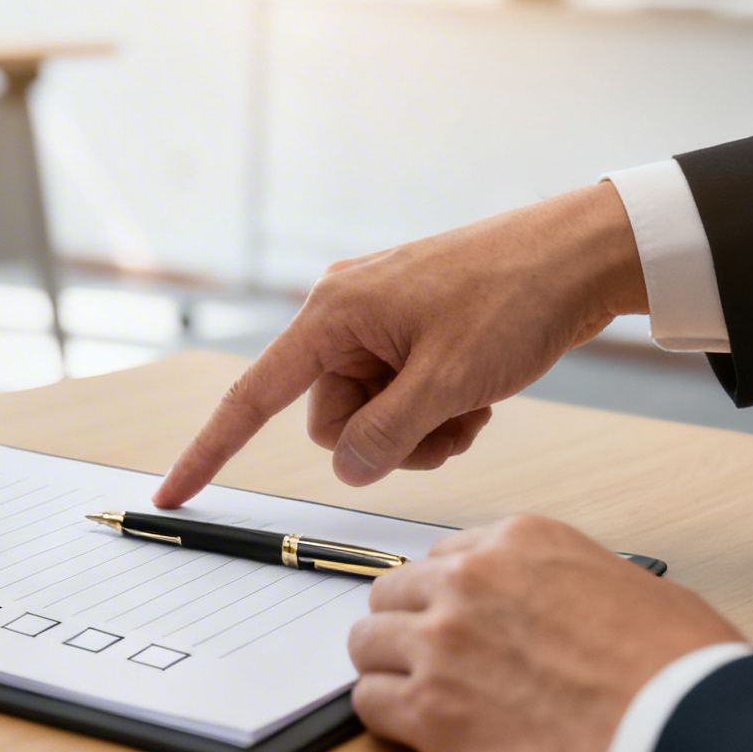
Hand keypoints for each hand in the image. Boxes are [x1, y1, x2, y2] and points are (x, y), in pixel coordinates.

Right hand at [154, 182, 647, 506]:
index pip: (253, 397)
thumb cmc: (516, 298)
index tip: (172, 495)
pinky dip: (437, 415)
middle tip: (448, 423)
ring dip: (421, 433)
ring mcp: (380, 327)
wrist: (580, 256)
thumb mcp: (449, 382)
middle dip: (385, 441)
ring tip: (472, 409)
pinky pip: (401, 401)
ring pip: (371, 420)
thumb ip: (387, 435)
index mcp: (334, 315)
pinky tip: (479, 398)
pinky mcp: (412, 338)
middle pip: (331, 422)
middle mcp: (344, 317)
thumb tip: (348, 466)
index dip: (209, 452)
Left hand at [348, 514, 741, 751]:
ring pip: (367, 642)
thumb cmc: (679, 665)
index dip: (449, 595)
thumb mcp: (627, 582)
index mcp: (519, 541)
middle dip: (409, 624)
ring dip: (388, 666)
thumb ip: (563, 580)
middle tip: (435, 660)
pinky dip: (386, 716)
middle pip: (394, 593)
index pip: (444, 557)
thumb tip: (546, 607)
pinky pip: (369, 702)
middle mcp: (469, 581)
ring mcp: (441, 644)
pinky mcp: (429, 711)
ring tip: (420, 695)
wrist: (683, 731)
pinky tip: (418, 728)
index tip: (459, 620)